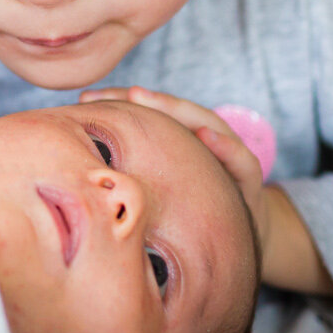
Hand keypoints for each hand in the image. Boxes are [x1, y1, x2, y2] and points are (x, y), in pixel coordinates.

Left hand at [80, 87, 270, 247]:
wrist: (250, 240)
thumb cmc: (197, 214)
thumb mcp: (164, 198)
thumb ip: (137, 178)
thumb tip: (82, 178)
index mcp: (181, 146)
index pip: (149, 117)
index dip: (118, 105)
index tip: (86, 99)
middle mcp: (206, 143)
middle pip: (175, 113)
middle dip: (145, 100)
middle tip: (115, 91)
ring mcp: (229, 158)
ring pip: (206, 123)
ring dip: (177, 109)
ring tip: (145, 97)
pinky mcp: (250, 181)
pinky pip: (242, 161)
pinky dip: (227, 146)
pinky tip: (206, 136)